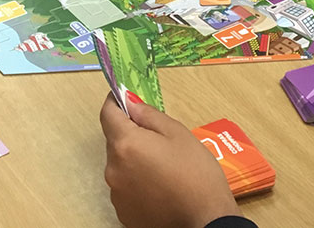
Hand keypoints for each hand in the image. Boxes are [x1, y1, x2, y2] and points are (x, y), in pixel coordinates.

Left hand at [100, 96, 239, 227]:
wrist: (205, 220)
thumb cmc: (196, 173)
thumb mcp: (177, 133)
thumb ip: (148, 115)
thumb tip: (130, 103)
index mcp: (125, 144)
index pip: (108, 114)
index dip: (116, 102)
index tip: (125, 98)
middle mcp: (113, 169)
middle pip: (114, 141)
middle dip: (130, 133)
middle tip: (157, 137)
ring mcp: (116, 194)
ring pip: (120, 165)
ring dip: (133, 159)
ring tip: (162, 165)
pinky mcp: (123, 212)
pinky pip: (125, 187)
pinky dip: (136, 181)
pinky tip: (159, 185)